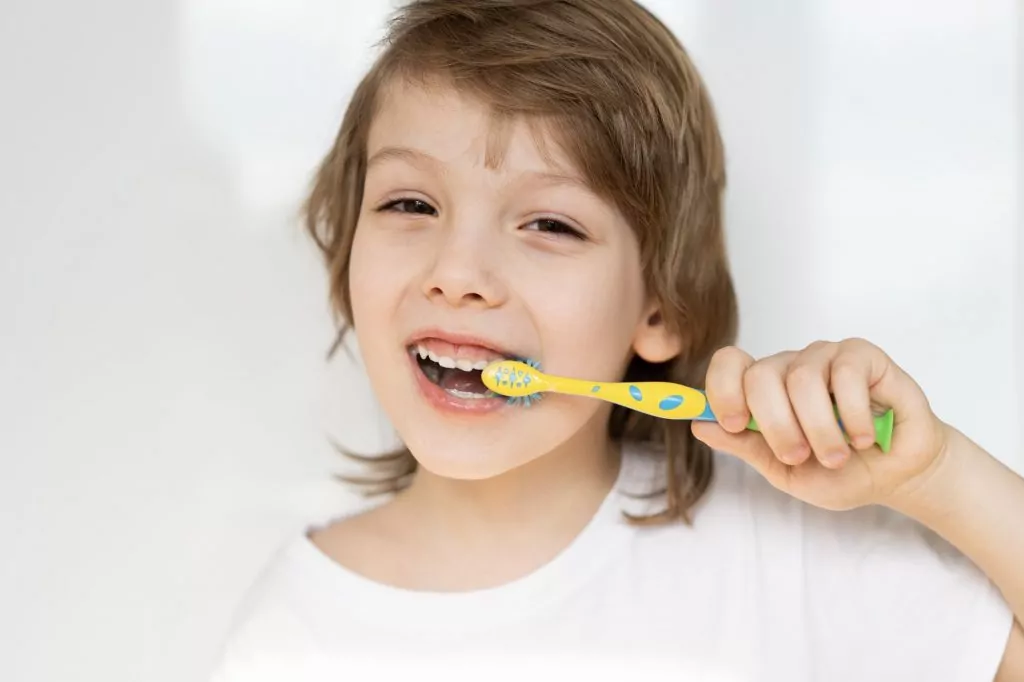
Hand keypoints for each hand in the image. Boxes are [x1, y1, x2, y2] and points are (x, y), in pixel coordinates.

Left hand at [691, 338, 950, 510]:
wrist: (897, 477)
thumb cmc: (840, 471)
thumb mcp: (783, 470)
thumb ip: (744, 446)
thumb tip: (699, 425)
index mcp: (765, 390)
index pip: (729, 365)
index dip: (723, 390)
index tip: (737, 425)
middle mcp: (792, 367)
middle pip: (760, 375)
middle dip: (776, 425)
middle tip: (797, 455)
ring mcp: (827, 358)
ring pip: (802, 378)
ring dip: (819, 428)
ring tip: (837, 455)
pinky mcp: (865, 357)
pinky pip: (846, 375)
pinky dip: (852, 416)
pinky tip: (864, 436)